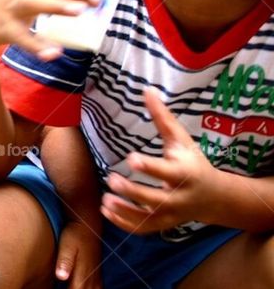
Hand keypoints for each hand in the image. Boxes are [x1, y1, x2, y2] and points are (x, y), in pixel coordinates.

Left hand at [55, 220, 102, 288]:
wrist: (88, 222)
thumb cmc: (75, 233)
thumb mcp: (67, 244)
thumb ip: (65, 260)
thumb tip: (61, 277)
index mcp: (83, 273)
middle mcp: (91, 277)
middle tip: (62, 288)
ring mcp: (95, 275)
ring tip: (73, 287)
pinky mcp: (97, 272)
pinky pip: (97, 288)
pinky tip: (82, 287)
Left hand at [101, 88, 221, 233]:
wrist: (214, 196)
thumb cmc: (192, 162)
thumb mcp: (181, 139)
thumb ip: (162, 117)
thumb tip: (146, 89)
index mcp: (184, 172)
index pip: (166, 171)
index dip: (149, 166)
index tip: (131, 158)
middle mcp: (178, 196)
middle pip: (155, 198)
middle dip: (133, 191)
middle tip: (111, 179)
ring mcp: (171, 214)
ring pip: (148, 218)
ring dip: (125, 211)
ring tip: (104, 200)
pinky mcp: (163, 224)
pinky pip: (144, 229)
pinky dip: (125, 223)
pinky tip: (105, 211)